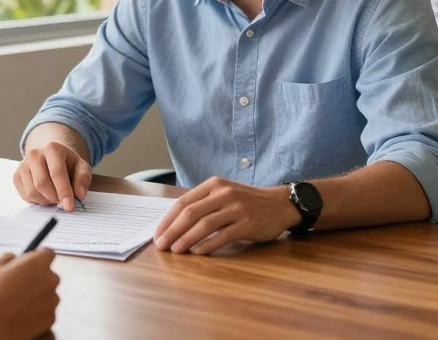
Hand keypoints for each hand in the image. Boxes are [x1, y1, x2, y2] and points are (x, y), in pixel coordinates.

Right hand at [0, 248, 59, 339]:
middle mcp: (50, 280)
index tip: (27, 262)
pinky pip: (45, 309)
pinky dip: (36, 310)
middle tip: (16, 285)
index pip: (47, 253)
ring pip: (46, 293)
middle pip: (47, 274)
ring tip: (15, 302)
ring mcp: (52, 300)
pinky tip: (20, 313)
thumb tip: (12, 258)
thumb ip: (7, 258)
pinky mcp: (50, 318)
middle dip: (35, 277)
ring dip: (36, 294)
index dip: (36, 256)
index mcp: (38, 263)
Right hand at [14, 141, 91, 211]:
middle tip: (62, 202)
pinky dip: (37, 201)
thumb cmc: (68, 164)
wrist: (52, 158)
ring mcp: (23, 164)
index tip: (69, 206)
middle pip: (41, 183)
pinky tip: (45, 195)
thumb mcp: (81, 168)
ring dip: (46, 201)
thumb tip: (79, 194)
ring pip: (32, 192)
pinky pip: (25, 196)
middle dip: (54, 197)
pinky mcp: (16, 176)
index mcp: (53, 148)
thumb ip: (83, 179)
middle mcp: (35, 154)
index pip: (56, 173)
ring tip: (54, 196)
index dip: (63, 191)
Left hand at [153, 178, 298, 253]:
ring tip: (175, 250)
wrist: (280, 204)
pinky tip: (197, 252)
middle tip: (161, 245)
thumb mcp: (223, 194)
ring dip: (186, 239)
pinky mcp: (248, 223)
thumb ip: (203, 204)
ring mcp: (237, 208)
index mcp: (214, 185)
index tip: (157, 234)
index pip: (184, 202)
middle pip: (191, 213)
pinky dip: (208, 245)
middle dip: (172, 230)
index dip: (168, 219)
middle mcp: (224, 193)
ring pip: (205, 225)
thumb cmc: (246, 202)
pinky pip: (223, 236)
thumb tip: (173, 223)